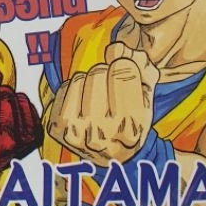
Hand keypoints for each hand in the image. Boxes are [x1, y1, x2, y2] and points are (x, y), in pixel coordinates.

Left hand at [47, 42, 158, 165]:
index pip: (123, 70)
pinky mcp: (56, 128)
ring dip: (90, 82)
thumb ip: (141, 66)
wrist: (113, 158)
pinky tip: (83, 106)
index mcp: (130, 128)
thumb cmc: (133, 121)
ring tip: (98, 101)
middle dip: (107, 74)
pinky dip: (74, 90)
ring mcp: (75, 133)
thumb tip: (115, 48)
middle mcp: (100, 134)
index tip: (129, 79)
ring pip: (79, 77)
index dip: (127, 66)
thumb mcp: (148, 95)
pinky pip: (64, 87)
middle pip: (98, 72)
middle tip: (112, 93)